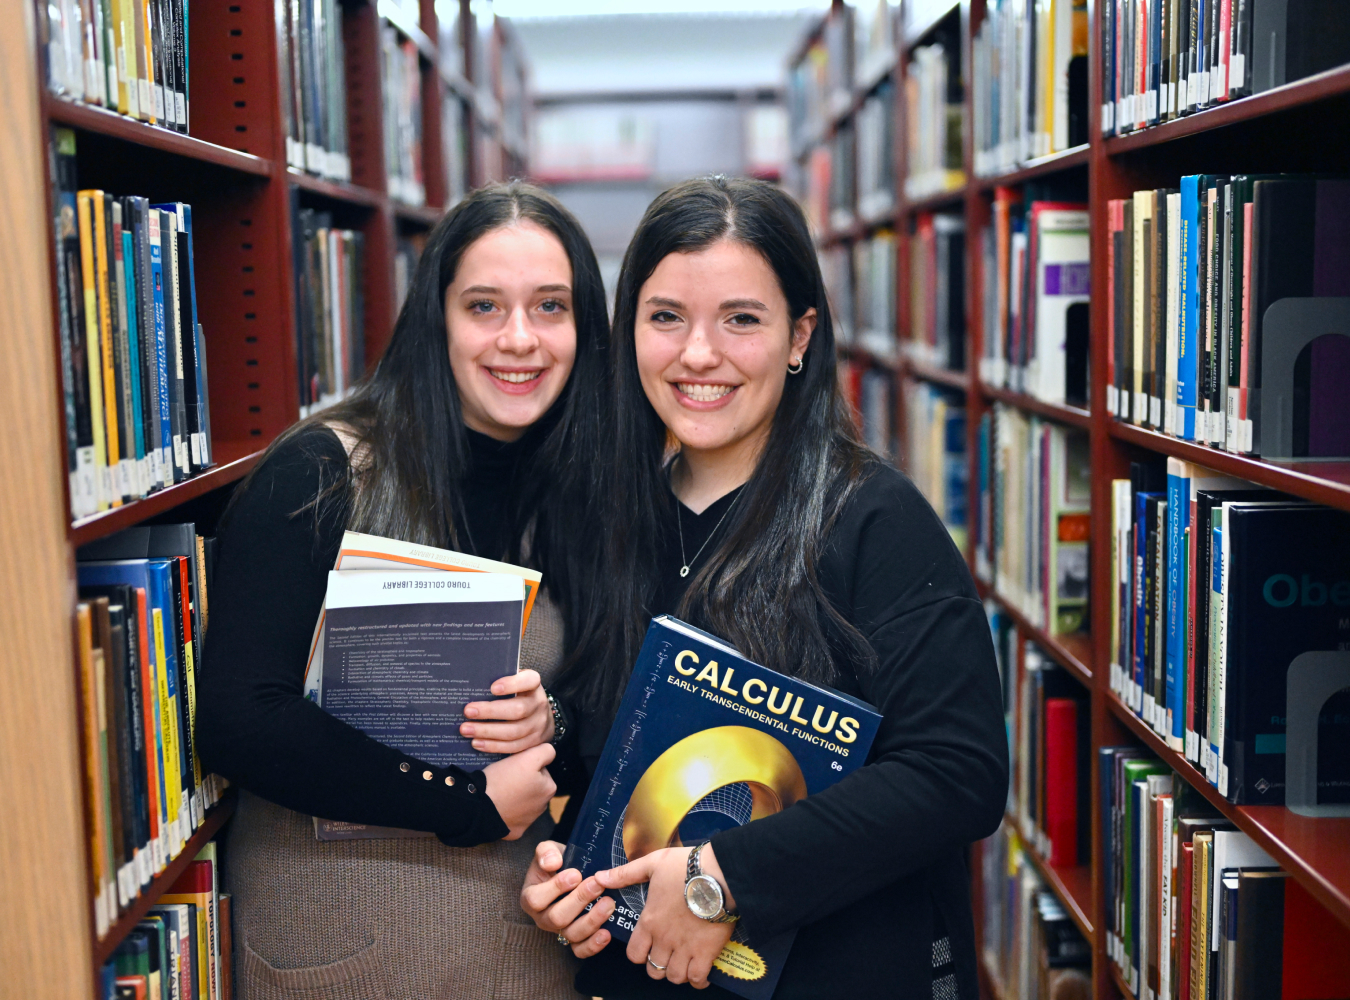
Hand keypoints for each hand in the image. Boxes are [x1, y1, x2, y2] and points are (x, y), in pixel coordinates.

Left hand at [461, 669, 553, 752]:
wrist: (539, 715)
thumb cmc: (518, 695)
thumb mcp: (513, 683)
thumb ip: (498, 681)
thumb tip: (472, 687)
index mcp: (534, 684)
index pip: (529, 680)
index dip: (512, 684)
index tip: (492, 688)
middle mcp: (539, 704)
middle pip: (518, 709)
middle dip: (490, 712)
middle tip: (468, 712)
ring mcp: (539, 724)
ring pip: (514, 731)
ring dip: (487, 732)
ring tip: (466, 730)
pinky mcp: (535, 742)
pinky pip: (514, 747)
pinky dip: (493, 746)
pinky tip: (477, 742)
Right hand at [482, 743, 555, 838]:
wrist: (479, 807)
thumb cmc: (503, 781)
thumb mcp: (528, 757)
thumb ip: (545, 751)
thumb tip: (549, 752)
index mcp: (549, 789)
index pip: (541, 770)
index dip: (527, 765)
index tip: (515, 768)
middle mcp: (543, 807)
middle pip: (533, 786)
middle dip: (523, 782)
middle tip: (506, 779)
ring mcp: (529, 821)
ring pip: (523, 801)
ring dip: (516, 796)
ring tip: (501, 792)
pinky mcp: (515, 831)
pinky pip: (513, 817)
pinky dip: (507, 811)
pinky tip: (499, 806)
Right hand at [520, 840, 615, 957]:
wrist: (572, 871)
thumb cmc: (558, 862)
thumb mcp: (549, 851)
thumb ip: (546, 853)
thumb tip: (552, 863)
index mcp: (530, 897)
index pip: (536, 899)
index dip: (555, 888)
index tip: (576, 874)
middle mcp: (542, 918)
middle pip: (557, 918)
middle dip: (579, 900)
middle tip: (598, 885)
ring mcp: (558, 931)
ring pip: (571, 934)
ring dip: (592, 920)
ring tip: (609, 903)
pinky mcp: (574, 940)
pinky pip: (580, 950)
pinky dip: (594, 945)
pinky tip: (607, 933)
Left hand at [598, 845, 735, 988]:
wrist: (718, 874)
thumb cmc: (684, 867)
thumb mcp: (652, 864)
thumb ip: (626, 874)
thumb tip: (600, 877)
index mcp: (649, 922)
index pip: (634, 953)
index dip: (639, 954)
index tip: (648, 948)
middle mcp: (664, 940)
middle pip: (654, 970)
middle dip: (658, 966)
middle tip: (667, 955)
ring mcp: (685, 949)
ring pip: (675, 977)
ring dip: (678, 973)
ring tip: (684, 963)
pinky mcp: (706, 953)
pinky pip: (697, 978)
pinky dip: (698, 979)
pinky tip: (700, 970)